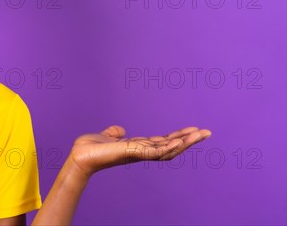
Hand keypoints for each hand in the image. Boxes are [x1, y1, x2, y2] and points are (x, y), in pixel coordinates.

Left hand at [68, 126, 211, 177]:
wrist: (79, 156)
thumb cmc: (90, 148)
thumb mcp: (106, 137)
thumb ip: (114, 133)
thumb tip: (120, 130)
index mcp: (137, 147)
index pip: (162, 142)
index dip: (178, 137)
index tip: (193, 130)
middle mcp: (141, 152)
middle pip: (170, 146)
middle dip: (188, 140)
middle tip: (207, 132)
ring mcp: (138, 154)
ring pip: (167, 150)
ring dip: (184, 142)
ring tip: (200, 134)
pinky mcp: (132, 153)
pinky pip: (155, 152)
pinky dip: (168, 146)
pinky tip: (179, 140)